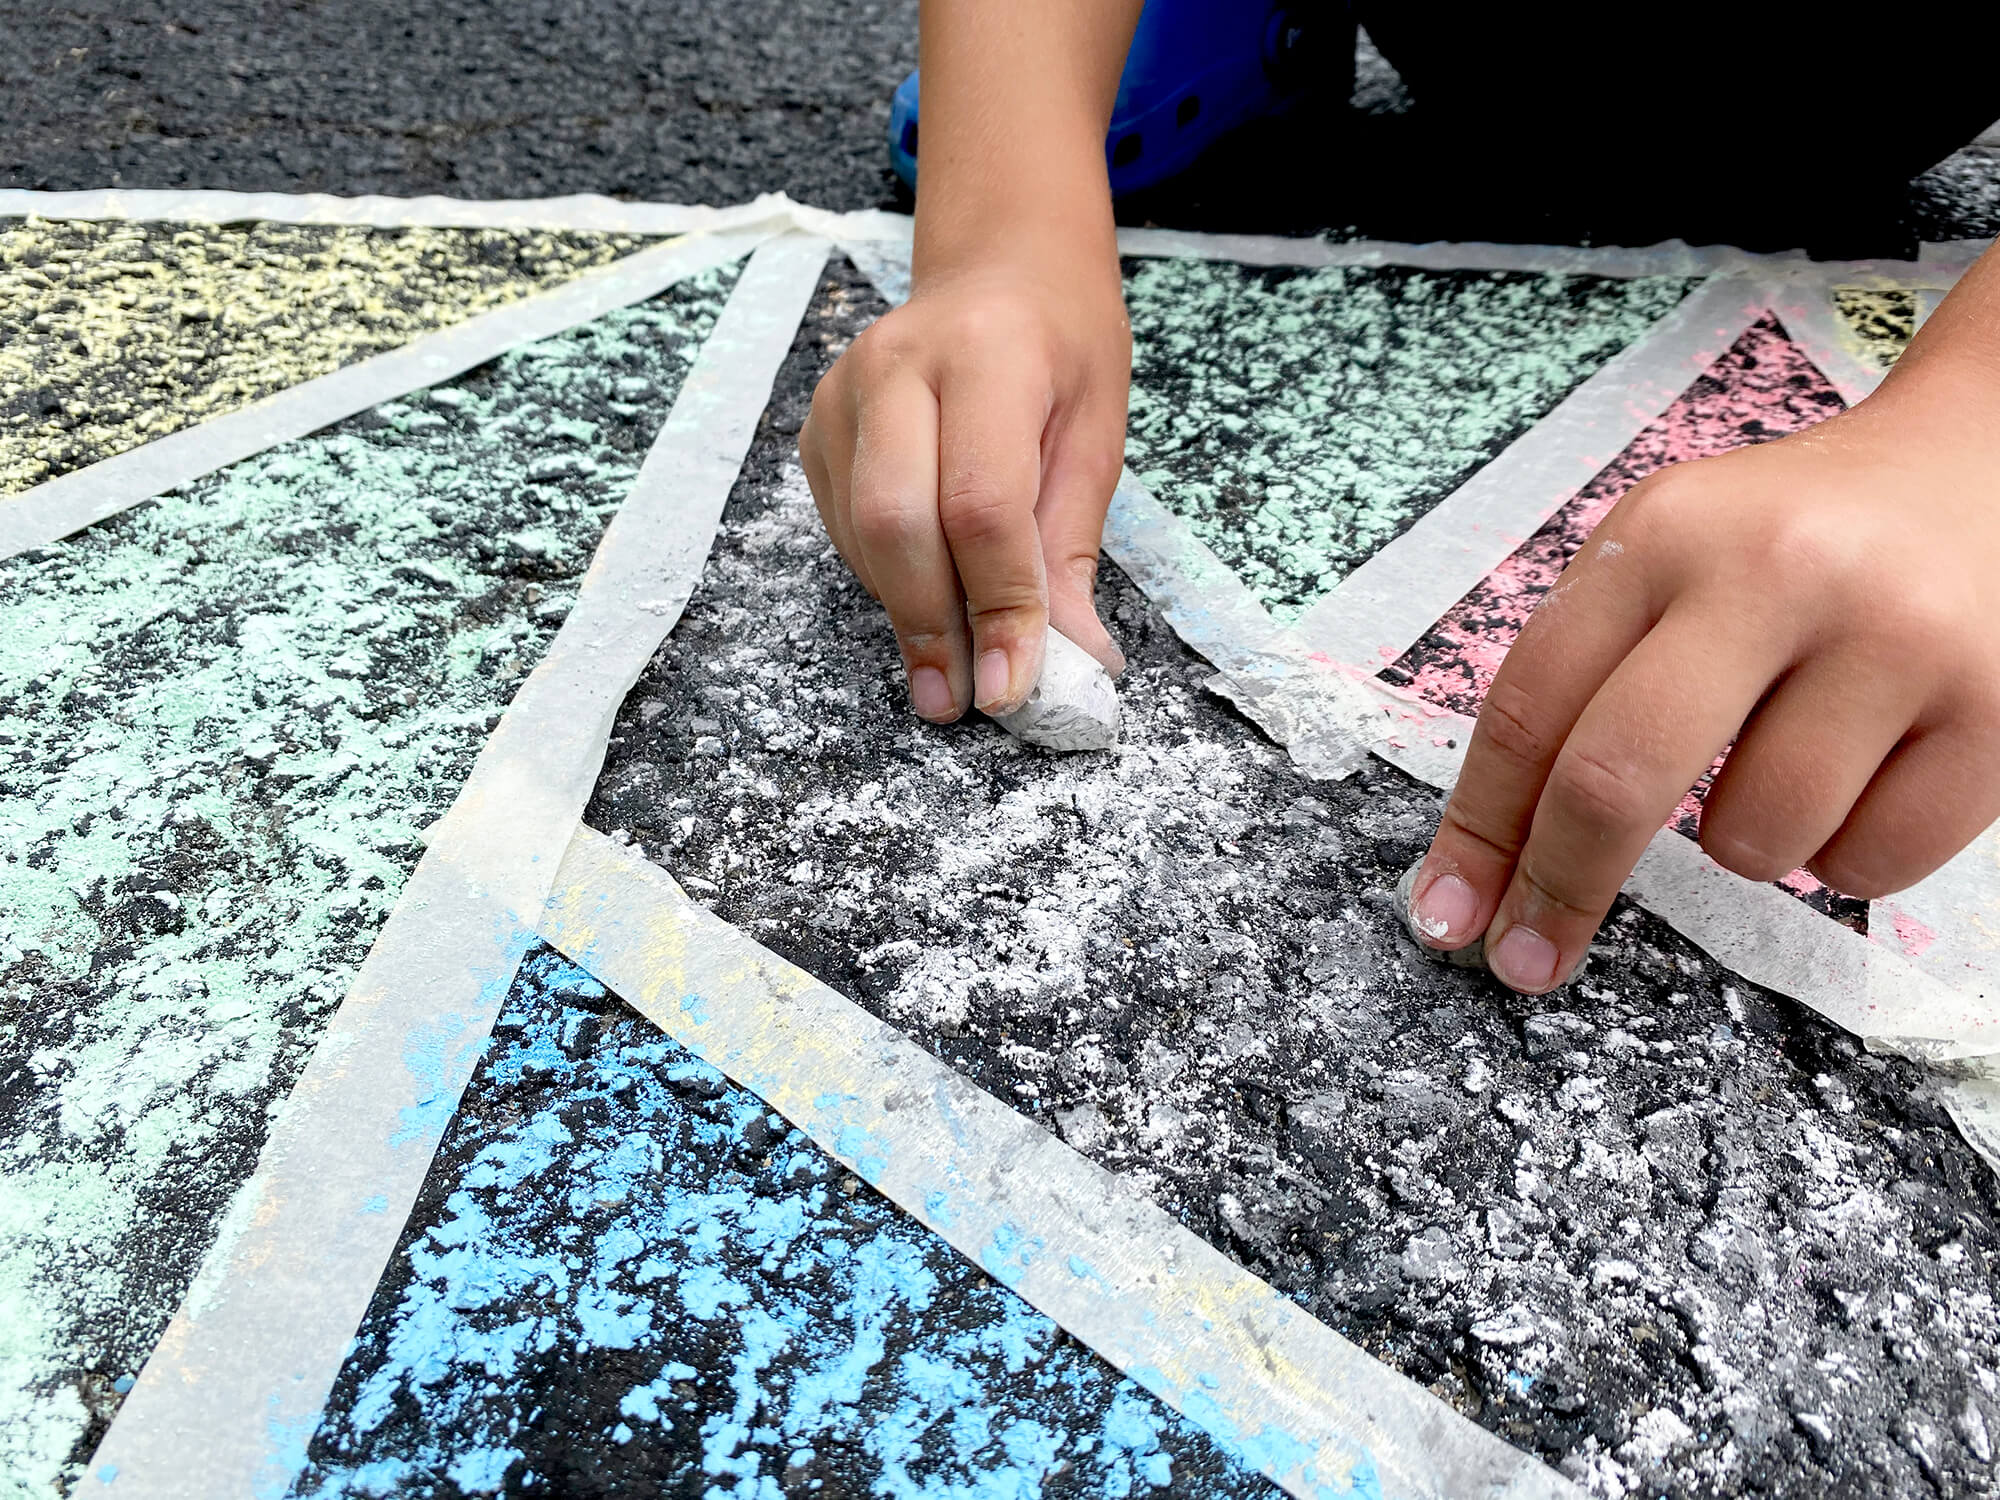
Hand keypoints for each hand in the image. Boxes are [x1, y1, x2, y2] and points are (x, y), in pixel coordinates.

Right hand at [798, 243, 1131, 720]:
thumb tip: (1066, 660)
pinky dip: (887, 579)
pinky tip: (928, 592)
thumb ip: (1069, 549)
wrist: (1001, 272)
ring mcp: (844, 392)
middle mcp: (900, 364)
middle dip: (933, 626)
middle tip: (963, 699)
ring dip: (909, 613)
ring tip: (956, 666)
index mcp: (990, 352)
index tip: (1015, 685)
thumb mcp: (1098, 437)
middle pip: (897, 523)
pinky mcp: (817, 425)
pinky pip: (844, 528)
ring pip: (861, 535)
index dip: (998, 606)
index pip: (981, 503)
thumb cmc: (1061, 350)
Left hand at [1406, 384, 1999, 993]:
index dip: (1476, 829)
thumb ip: (1590, 668)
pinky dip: (1846, 854)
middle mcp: (1776, 572)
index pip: (1532, 703)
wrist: (1990, 462)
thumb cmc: (1803, 536)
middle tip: (1530, 959)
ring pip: (1754, 844)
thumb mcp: (1678, 553)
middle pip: (1615, 778)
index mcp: (1669, 533)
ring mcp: (1896, 638)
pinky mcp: (1999, 706)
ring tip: (1786, 760)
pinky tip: (1869, 772)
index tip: (1443, 917)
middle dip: (1559, 887)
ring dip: (1745, 848)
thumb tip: (1503, 847)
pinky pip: (1870, 865)